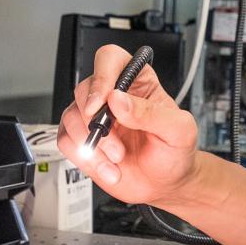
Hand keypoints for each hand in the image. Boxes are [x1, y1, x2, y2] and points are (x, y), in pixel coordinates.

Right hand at [57, 44, 198, 206]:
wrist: (166, 185)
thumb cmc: (175, 152)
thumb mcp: (178, 130)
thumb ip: (151, 113)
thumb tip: (118, 99)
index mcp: (137, 81)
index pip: (110, 59)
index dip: (102, 76)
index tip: (102, 102)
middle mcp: (112, 95)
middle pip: (84, 90)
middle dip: (98, 122)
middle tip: (117, 144)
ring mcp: (95, 117)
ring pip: (72, 117)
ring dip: (94, 145)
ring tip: (118, 159)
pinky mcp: (83, 139)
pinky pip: (67, 140)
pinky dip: (86, 159)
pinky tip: (109, 168)